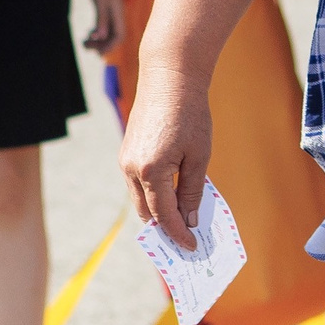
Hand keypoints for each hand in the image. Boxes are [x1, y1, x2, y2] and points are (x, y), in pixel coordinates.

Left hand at [85, 0, 125, 52]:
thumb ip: (101, 18)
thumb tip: (100, 36)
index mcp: (118, 12)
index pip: (119, 36)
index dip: (109, 47)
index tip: (96, 53)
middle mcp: (117, 12)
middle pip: (113, 35)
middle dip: (101, 44)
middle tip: (84, 46)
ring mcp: (111, 8)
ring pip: (108, 30)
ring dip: (98, 39)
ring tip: (84, 42)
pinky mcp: (105, 4)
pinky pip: (104, 22)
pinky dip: (97, 30)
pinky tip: (89, 32)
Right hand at [120, 60, 210, 250]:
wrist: (169, 78)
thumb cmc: (190, 115)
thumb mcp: (199, 155)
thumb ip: (192, 191)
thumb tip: (188, 220)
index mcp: (151, 171)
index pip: (164, 215)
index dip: (179, 233)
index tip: (192, 246)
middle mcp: (132, 169)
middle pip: (147, 212)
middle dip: (166, 227)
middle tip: (186, 238)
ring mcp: (125, 160)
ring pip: (140, 199)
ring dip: (158, 210)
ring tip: (181, 219)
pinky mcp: (127, 152)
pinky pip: (137, 183)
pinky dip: (153, 193)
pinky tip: (171, 193)